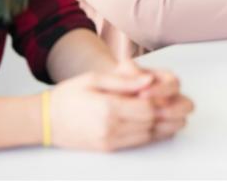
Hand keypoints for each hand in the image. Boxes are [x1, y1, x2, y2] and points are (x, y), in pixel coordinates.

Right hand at [49, 60, 191, 150]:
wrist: (45, 121)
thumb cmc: (68, 96)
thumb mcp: (94, 79)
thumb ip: (123, 81)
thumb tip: (148, 80)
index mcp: (108, 107)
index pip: (147, 106)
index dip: (161, 100)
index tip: (168, 92)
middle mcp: (110, 127)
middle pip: (151, 122)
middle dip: (167, 113)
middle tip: (181, 104)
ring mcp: (109, 140)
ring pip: (147, 135)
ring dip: (164, 126)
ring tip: (176, 116)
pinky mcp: (108, 148)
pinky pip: (136, 143)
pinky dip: (151, 135)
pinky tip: (158, 127)